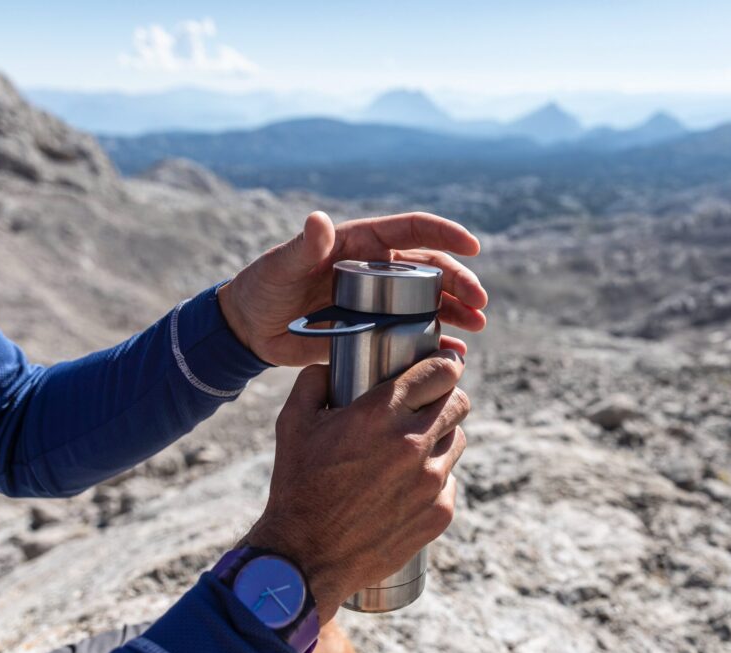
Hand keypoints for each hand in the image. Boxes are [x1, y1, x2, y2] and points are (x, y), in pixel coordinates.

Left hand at [217, 211, 487, 365]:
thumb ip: (304, 245)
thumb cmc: (263, 286)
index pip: (413, 230)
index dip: (445, 233)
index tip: (472, 246)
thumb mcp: (282, 264)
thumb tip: (321, 220)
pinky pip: (414, 335)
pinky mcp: (376, 331)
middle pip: (432, 270)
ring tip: (477, 326)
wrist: (250, 329)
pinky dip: (438, 343)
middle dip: (460, 282)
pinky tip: (455, 354)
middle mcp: (379, 270)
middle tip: (479, 302)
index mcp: (362, 244)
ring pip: (431, 302)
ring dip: (458, 311)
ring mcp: (380, 302)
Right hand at [241, 350, 469, 622]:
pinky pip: (450, 480)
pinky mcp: (439, 512)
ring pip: (457, 440)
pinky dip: (435, 478)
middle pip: (459, 402)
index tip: (444, 367)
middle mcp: (412, 442)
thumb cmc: (297, 486)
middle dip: (446, 398)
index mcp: (380, 413)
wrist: (305, 557)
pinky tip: (408, 486)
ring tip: (414, 448)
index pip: (442, 372)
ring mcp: (431, 480)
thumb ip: (315, 381)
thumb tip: (333, 364)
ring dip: (441, 438)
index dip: (446, 365)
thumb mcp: (293, 423)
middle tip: (428, 406)